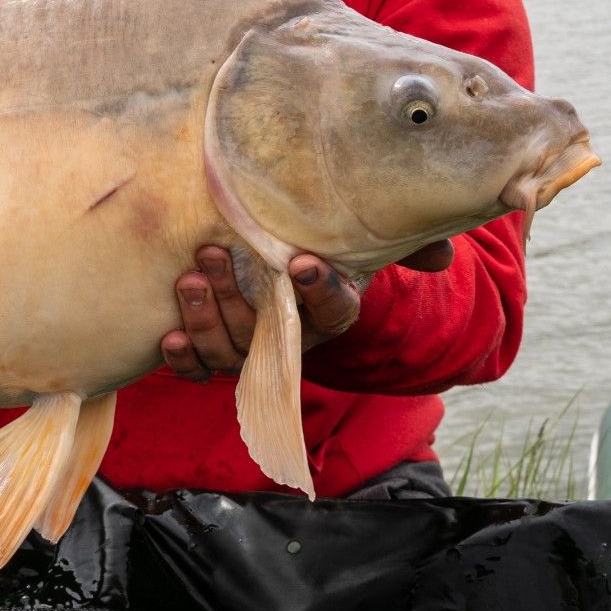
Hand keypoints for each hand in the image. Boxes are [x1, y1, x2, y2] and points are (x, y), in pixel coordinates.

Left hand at [159, 240, 454, 381]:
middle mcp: (290, 335)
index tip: (301, 262)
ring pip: (229, 351)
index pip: (334, 310)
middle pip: (265, 331)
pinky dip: (183, 359)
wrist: (279, 257)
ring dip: (206, 320)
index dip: (320, 291)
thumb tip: (442, 254)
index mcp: (331, 308)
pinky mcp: (213, 353)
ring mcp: (250, 348)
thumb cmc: (322, 244)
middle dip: (237, 297)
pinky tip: (169, 336)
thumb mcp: (362, 240)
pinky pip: (199, 370)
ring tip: (189, 279)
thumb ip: (401, 242)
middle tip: (212, 254)